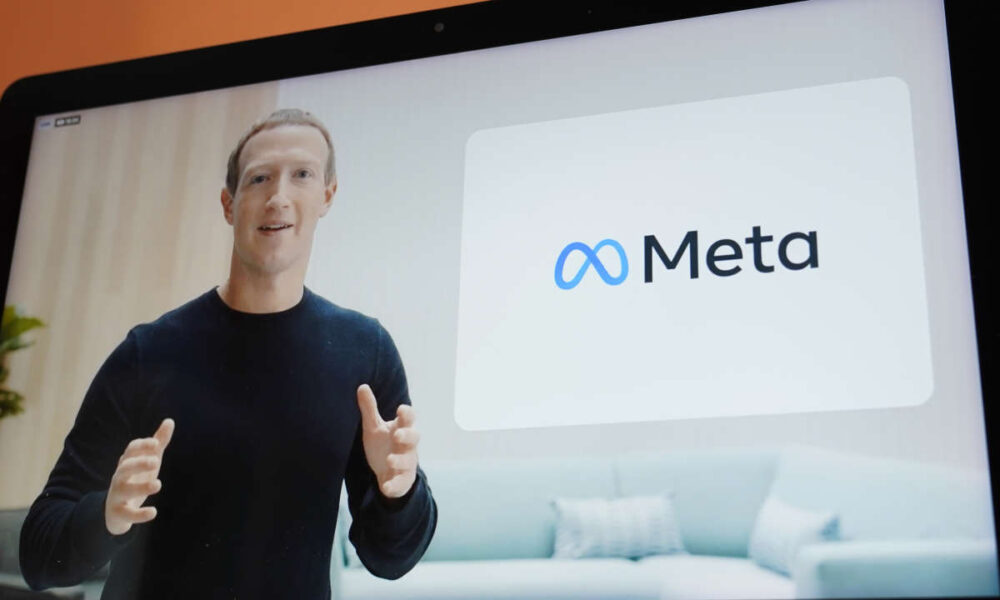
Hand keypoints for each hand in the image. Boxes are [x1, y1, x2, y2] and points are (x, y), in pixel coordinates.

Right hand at [104, 418, 173, 534]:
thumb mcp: (148, 461)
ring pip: (124, 490)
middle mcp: (119, 477)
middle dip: (138, 463)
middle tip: (155, 462)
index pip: (130, 451)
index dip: (141, 446)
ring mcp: (117, 495)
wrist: (116, 511)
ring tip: (157, 484)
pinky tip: (153, 512)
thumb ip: (158, 443)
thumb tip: (169, 421)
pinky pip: (127, 514)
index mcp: (127, 463)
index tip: (155, 444)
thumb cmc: (135, 479)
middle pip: (125, 468)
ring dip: (140, 487)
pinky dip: (139, 514)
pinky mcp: (119, 513)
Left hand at [357, 384, 418, 498]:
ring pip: (409, 461)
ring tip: (389, 460)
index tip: (401, 409)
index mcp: (401, 429)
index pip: (409, 419)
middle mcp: (408, 446)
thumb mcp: (374, 427)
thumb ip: (370, 409)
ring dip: (400, 460)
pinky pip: (401, 483)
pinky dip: (394, 485)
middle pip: (414, 438)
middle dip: (407, 436)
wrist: (387, 473)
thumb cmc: (383, 445)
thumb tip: (362, 386)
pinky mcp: (403, 480)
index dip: (407, 414)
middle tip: (397, 435)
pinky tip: (386, 487)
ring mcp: (407, 463)